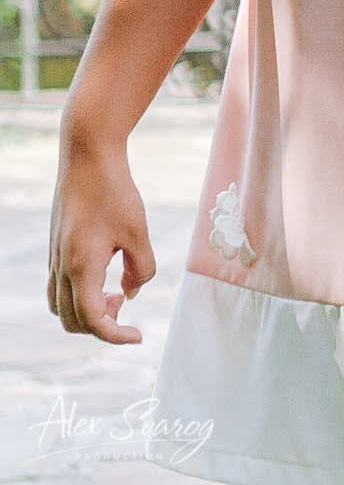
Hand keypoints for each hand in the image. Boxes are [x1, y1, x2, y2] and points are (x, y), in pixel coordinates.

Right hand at [48, 133, 156, 342]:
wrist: (87, 155)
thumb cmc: (115, 191)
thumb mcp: (139, 231)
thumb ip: (141, 269)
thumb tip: (131, 294)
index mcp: (81, 267)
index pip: (92, 320)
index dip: (115, 336)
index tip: (138, 336)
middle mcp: (61, 268)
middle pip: (73, 320)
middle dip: (102, 324)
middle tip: (127, 304)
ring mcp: (54, 259)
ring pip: (61, 307)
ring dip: (88, 311)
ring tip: (117, 290)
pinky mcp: (55, 248)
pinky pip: (59, 288)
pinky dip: (79, 294)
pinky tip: (106, 271)